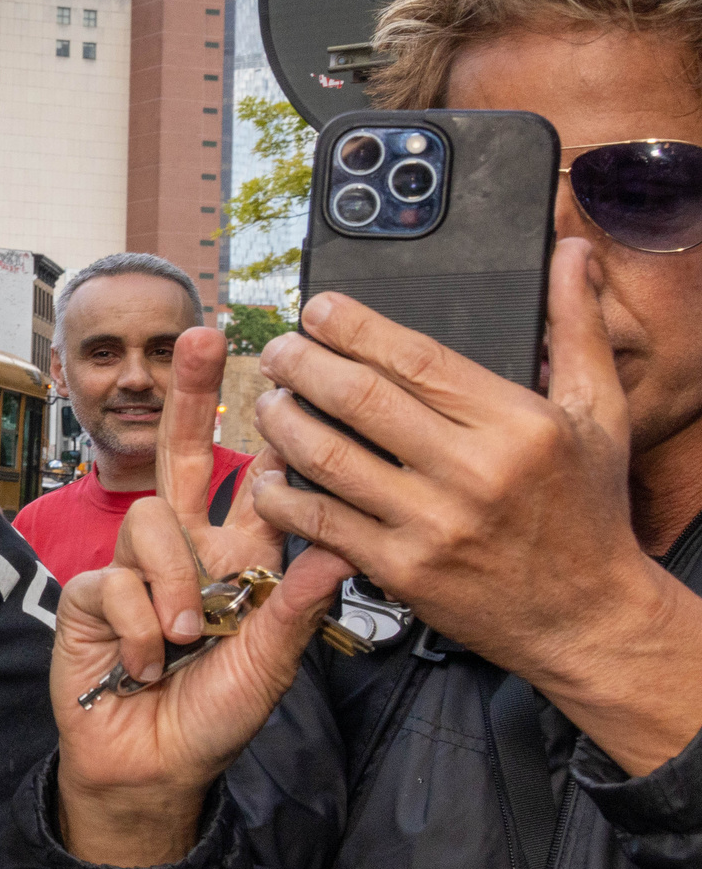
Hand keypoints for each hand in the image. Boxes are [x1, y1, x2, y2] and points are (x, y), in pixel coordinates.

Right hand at [54, 325, 348, 862]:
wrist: (152, 765)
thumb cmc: (216, 717)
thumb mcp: (271, 666)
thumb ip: (294, 606)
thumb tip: (337, 547)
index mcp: (243, 560)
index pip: (261, 483)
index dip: (271, 430)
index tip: (286, 371)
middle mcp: (190, 553)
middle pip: (185, 456)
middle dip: (192, 395)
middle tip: (204, 336)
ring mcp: (138, 569)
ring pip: (151, 523)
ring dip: (174, 587)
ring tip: (188, 641)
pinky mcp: (94, 594)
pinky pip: (119, 582)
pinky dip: (141, 629)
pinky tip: (149, 664)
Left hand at [253, 244, 701, 774]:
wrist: (588, 616)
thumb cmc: (588, 509)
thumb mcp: (599, 412)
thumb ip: (576, 326)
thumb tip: (571, 252)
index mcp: (517, 423)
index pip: (412, 357)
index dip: (351, 326)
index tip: (317, 309)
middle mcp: (471, 471)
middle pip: (357, 398)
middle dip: (300, 364)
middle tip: (278, 350)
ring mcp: (431, 524)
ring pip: (327, 456)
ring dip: (282, 421)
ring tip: (268, 401)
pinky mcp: (401, 570)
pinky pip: (319, 522)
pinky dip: (282, 494)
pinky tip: (268, 475)